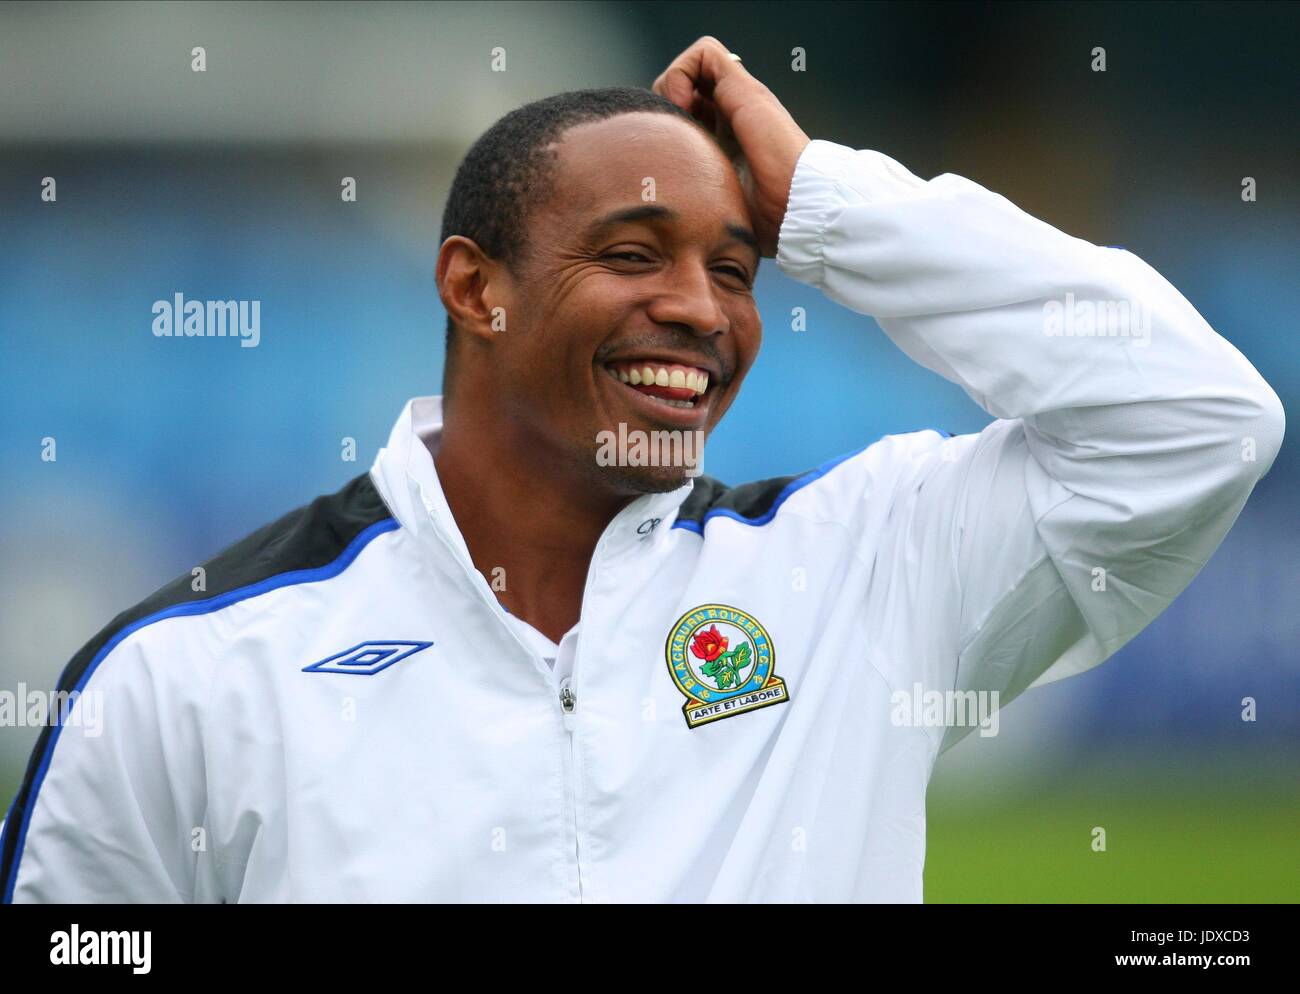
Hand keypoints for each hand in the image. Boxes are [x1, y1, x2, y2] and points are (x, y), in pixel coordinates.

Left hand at [652, 36, 811, 257]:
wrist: (797, 208)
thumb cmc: (764, 220)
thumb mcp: (719, 206)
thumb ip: (700, 199)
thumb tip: (668, 223)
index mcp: (732, 137)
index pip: (690, 112)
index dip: (672, 123)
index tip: (670, 152)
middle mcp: (737, 111)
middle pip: (686, 87)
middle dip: (666, 106)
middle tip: (669, 137)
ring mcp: (742, 96)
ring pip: (693, 66)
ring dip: (671, 87)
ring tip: (676, 122)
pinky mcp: (744, 88)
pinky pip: (705, 54)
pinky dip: (683, 74)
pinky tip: (684, 110)